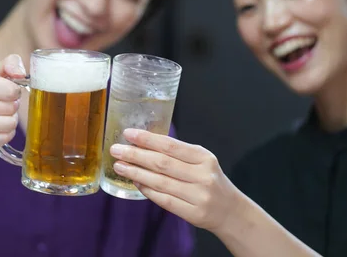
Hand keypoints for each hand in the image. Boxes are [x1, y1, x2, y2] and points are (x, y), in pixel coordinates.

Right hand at [0, 54, 25, 152]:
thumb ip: (11, 63)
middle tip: (3, 106)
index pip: (11, 90)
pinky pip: (4, 138)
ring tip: (0, 116)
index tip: (8, 92)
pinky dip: (6, 134)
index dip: (15, 92)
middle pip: (11, 108)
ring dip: (10, 121)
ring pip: (9, 124)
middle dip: (13, 107)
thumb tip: (20, 73)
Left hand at [110, 128, 241, 231]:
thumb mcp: (201, 161)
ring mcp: (198, 195)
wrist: (231, 210)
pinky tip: (135, 183)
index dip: (147, 139)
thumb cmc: (210, 180)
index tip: (128, 133)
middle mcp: (202, 175)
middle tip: (116, 150)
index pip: (170, 145)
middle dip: (135, 155)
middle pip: (162, 163)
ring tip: (119, 166)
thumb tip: (143, 143)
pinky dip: (147, 190)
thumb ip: (178, 153)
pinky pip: (164, 200)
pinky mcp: (193, 213)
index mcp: (203, 157)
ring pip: (160, 182)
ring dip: (136, 173)